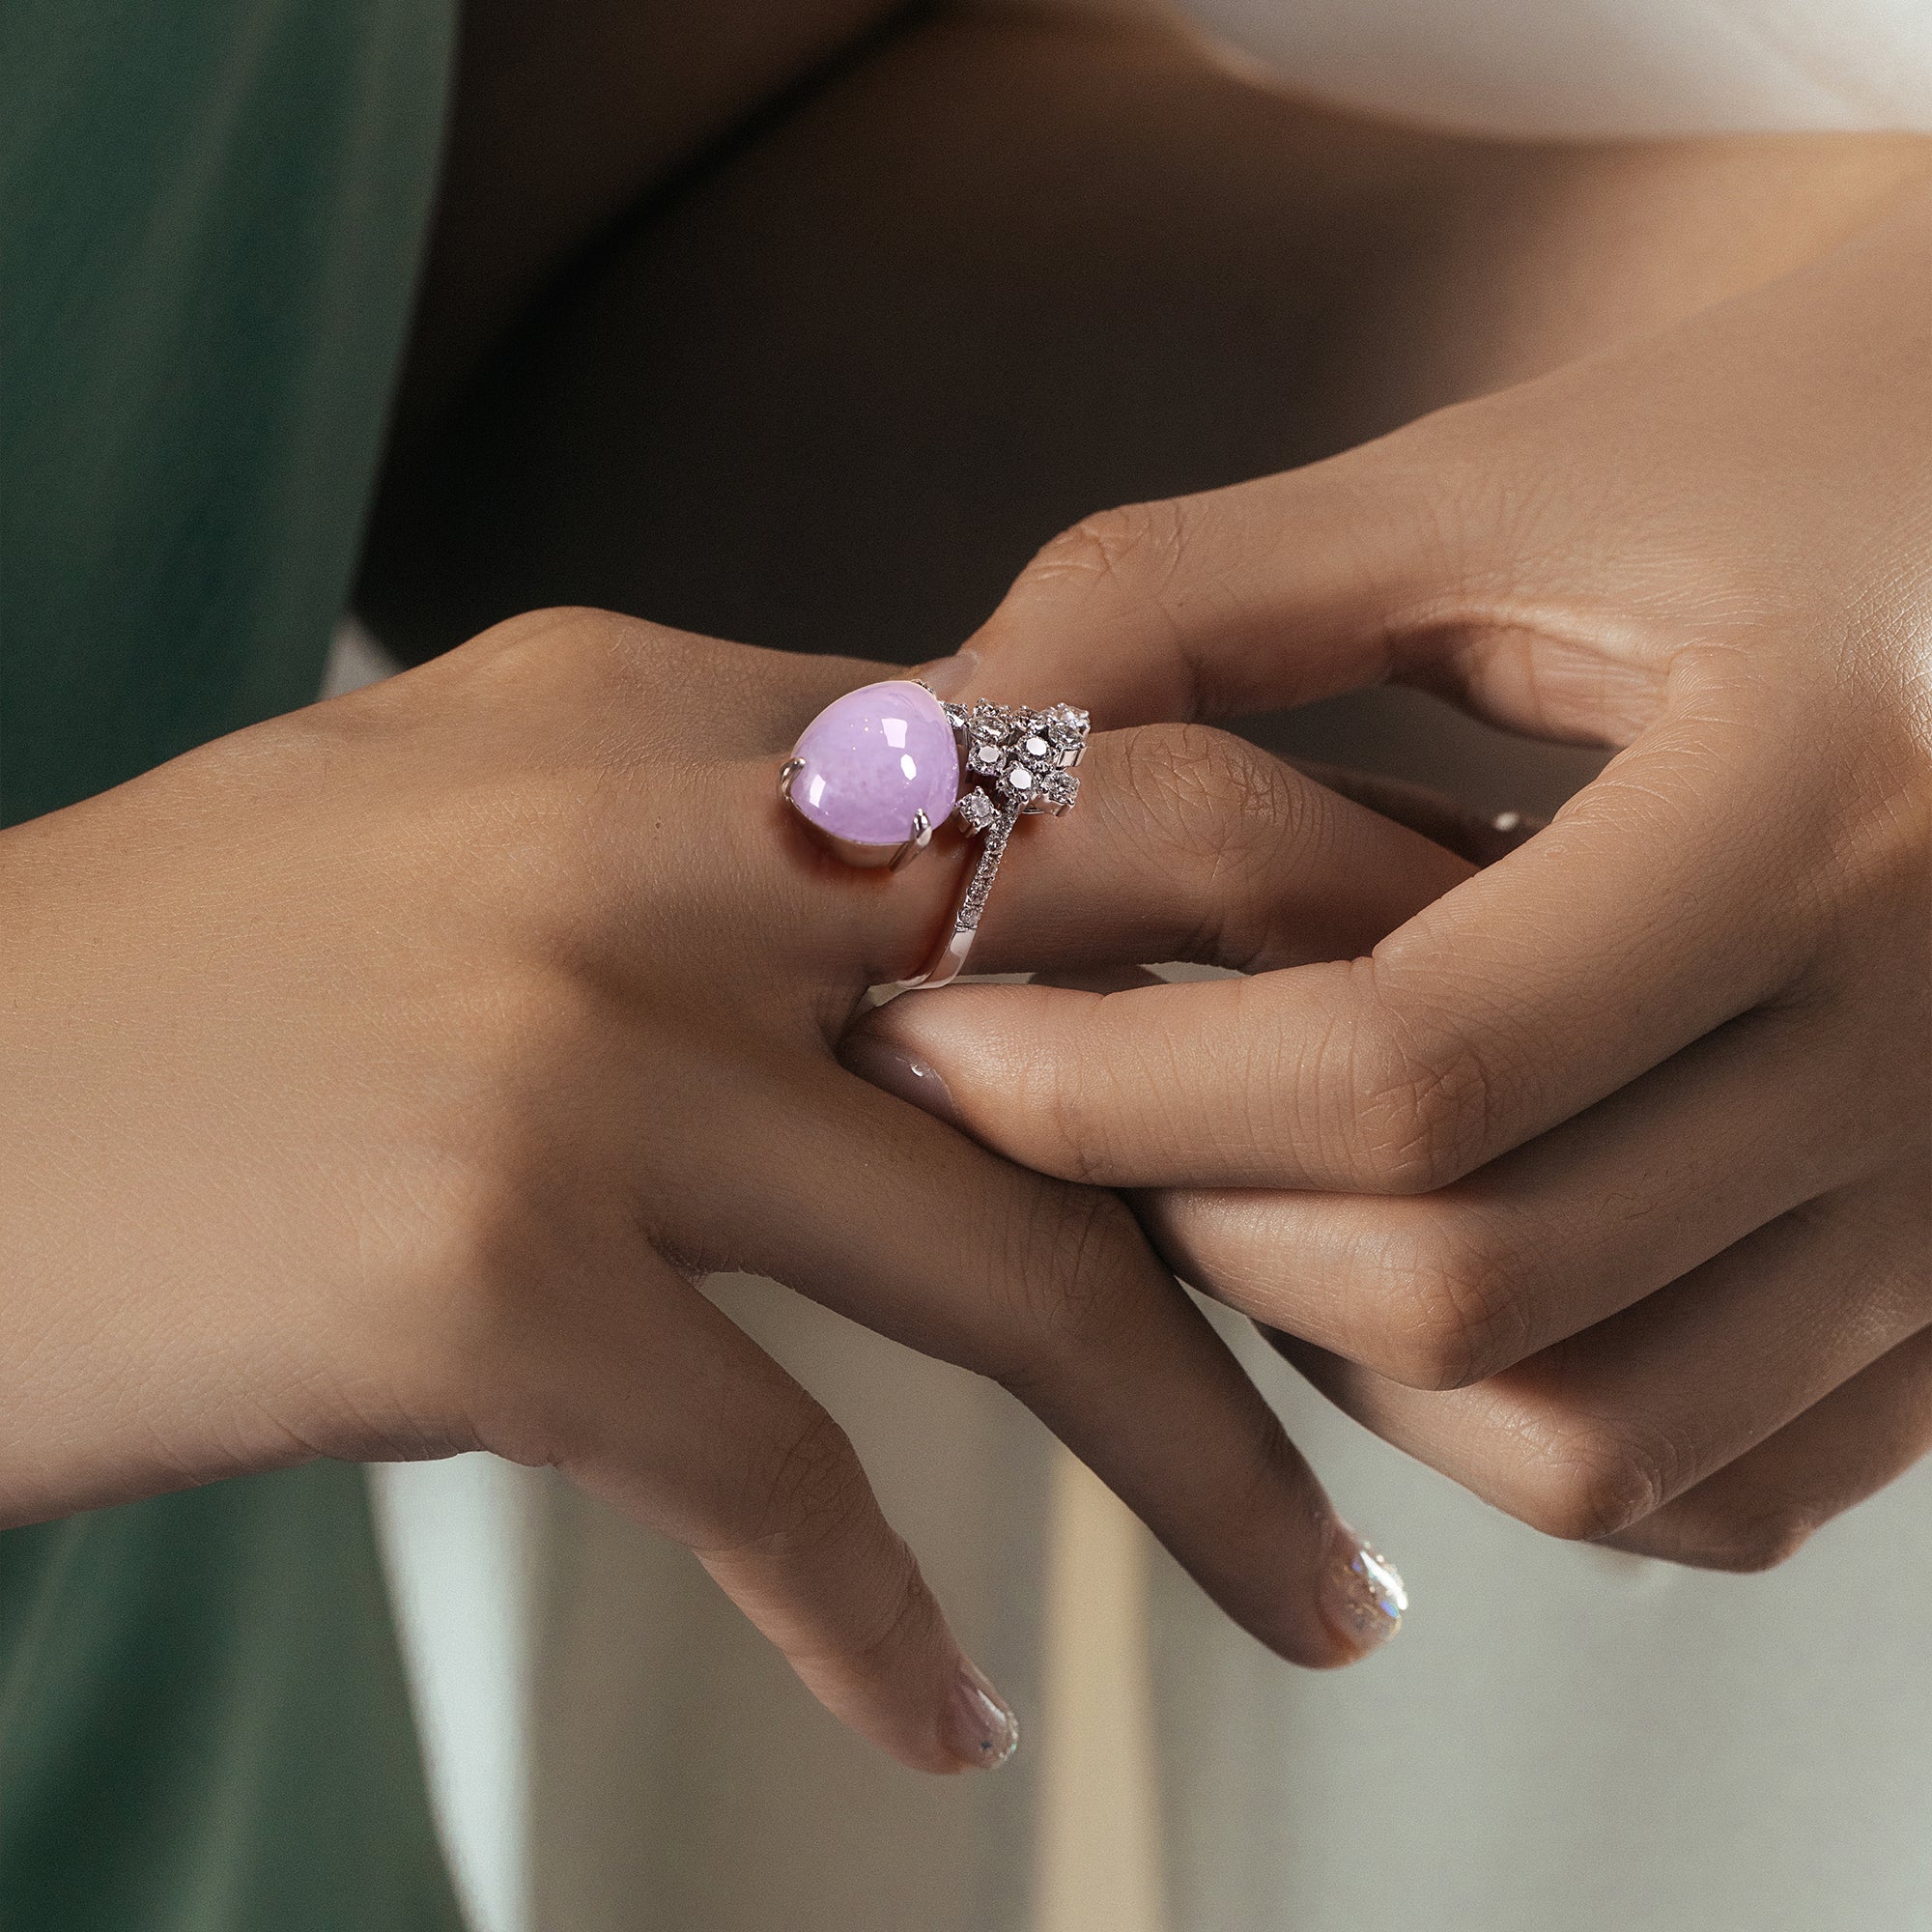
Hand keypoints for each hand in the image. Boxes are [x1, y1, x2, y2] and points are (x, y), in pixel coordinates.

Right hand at [0, 609, 1468, 1768]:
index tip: (1421, 1009)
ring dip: (1195, 1457)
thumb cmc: (186, 989)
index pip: (1065, 774)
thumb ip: (709, 827)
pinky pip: (772, 1475)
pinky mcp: (478, 1277)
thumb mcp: (460, 819)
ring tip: (1326, 1601)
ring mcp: (573, 1053)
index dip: (1285, 889)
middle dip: (1347, 1099)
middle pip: (1122, 950)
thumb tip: (960, 919)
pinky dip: (873, 1624)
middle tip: (1492, 1260)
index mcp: (659, 716)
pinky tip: (945, 1724)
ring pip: (1010, 1255)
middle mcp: (648, 846)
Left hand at [861, 187, 1931, 1569]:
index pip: (1404, 1065)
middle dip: (1184, 1217)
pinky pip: (1712, 1475)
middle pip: (1469, 1281)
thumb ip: (1189, 597)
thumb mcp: (1505, 481)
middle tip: (1053, 1102)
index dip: (1110, 1085)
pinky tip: (1414, 1257)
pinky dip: (1506, 1417)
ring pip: (1586, 1438)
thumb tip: (926, 748)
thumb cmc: (1796, 453)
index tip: (927, 1038)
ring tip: (1221, 1177)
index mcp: (1826, 805)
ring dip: (1328, 1346)